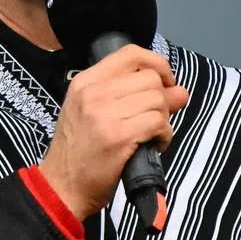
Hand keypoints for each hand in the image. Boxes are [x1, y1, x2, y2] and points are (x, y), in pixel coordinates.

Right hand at [39, 46, 188, 222]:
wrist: (61, 186)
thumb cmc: (78, 150)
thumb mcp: (93, 113)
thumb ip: (130, 96)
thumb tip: (179, 91)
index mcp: (85, 82)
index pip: (131, 54)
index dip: (157, 64)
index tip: (164, 83)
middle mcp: (93, 93)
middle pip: (150, 79)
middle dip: (162, 99)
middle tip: (154, 120)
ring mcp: (104, 114)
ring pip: (158, 100)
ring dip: (163, 120)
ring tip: (151, 135)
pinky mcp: (118, 136)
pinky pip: (158, 123)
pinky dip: (164, 135)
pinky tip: (153, 145)